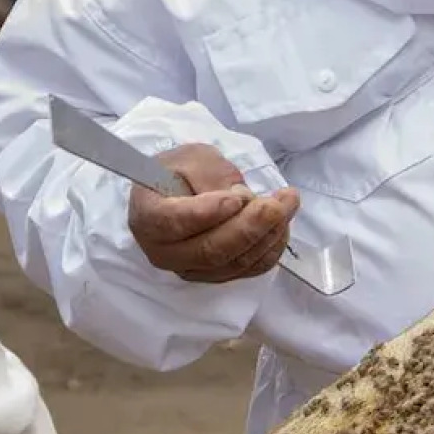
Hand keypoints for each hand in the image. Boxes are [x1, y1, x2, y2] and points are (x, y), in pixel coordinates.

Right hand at [127, 143, 300, 283]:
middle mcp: (163, 252)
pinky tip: (282, 224)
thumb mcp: (191, 157)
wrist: (178, 192)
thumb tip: (239, 200)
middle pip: (210, 250)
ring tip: (286, 203)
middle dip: (250, 226)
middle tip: (277, 202)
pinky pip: (246, 271)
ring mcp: (189, 269)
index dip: (207, 213)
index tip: (236, 197)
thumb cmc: (180, 171)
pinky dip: (270, 249)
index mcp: (147, 216)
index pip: (173, 222)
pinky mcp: (214, 276)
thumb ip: (210, 174)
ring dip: (266, 235)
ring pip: (232, 262)